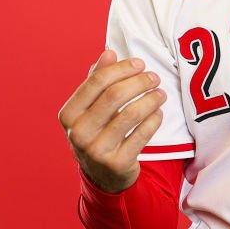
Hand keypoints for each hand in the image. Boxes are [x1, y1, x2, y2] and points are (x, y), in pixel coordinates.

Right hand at [58, 49, 166, 193]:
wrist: (102, 175)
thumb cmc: (98, 131)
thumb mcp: (91, 108)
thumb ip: (97, 80)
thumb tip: (109, 53)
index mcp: (69, 114)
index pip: (96, 81)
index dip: (121, 68)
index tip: (140, 64)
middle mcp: (78, 133)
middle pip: (115, 95)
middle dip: (139, 82)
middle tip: (154, 78)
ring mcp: (96, 150)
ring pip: (131, 114)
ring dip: (151, 99)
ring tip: (160, 94)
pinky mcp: (117, 163)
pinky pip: (142, 134)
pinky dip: (154, 120)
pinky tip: (158, 114)